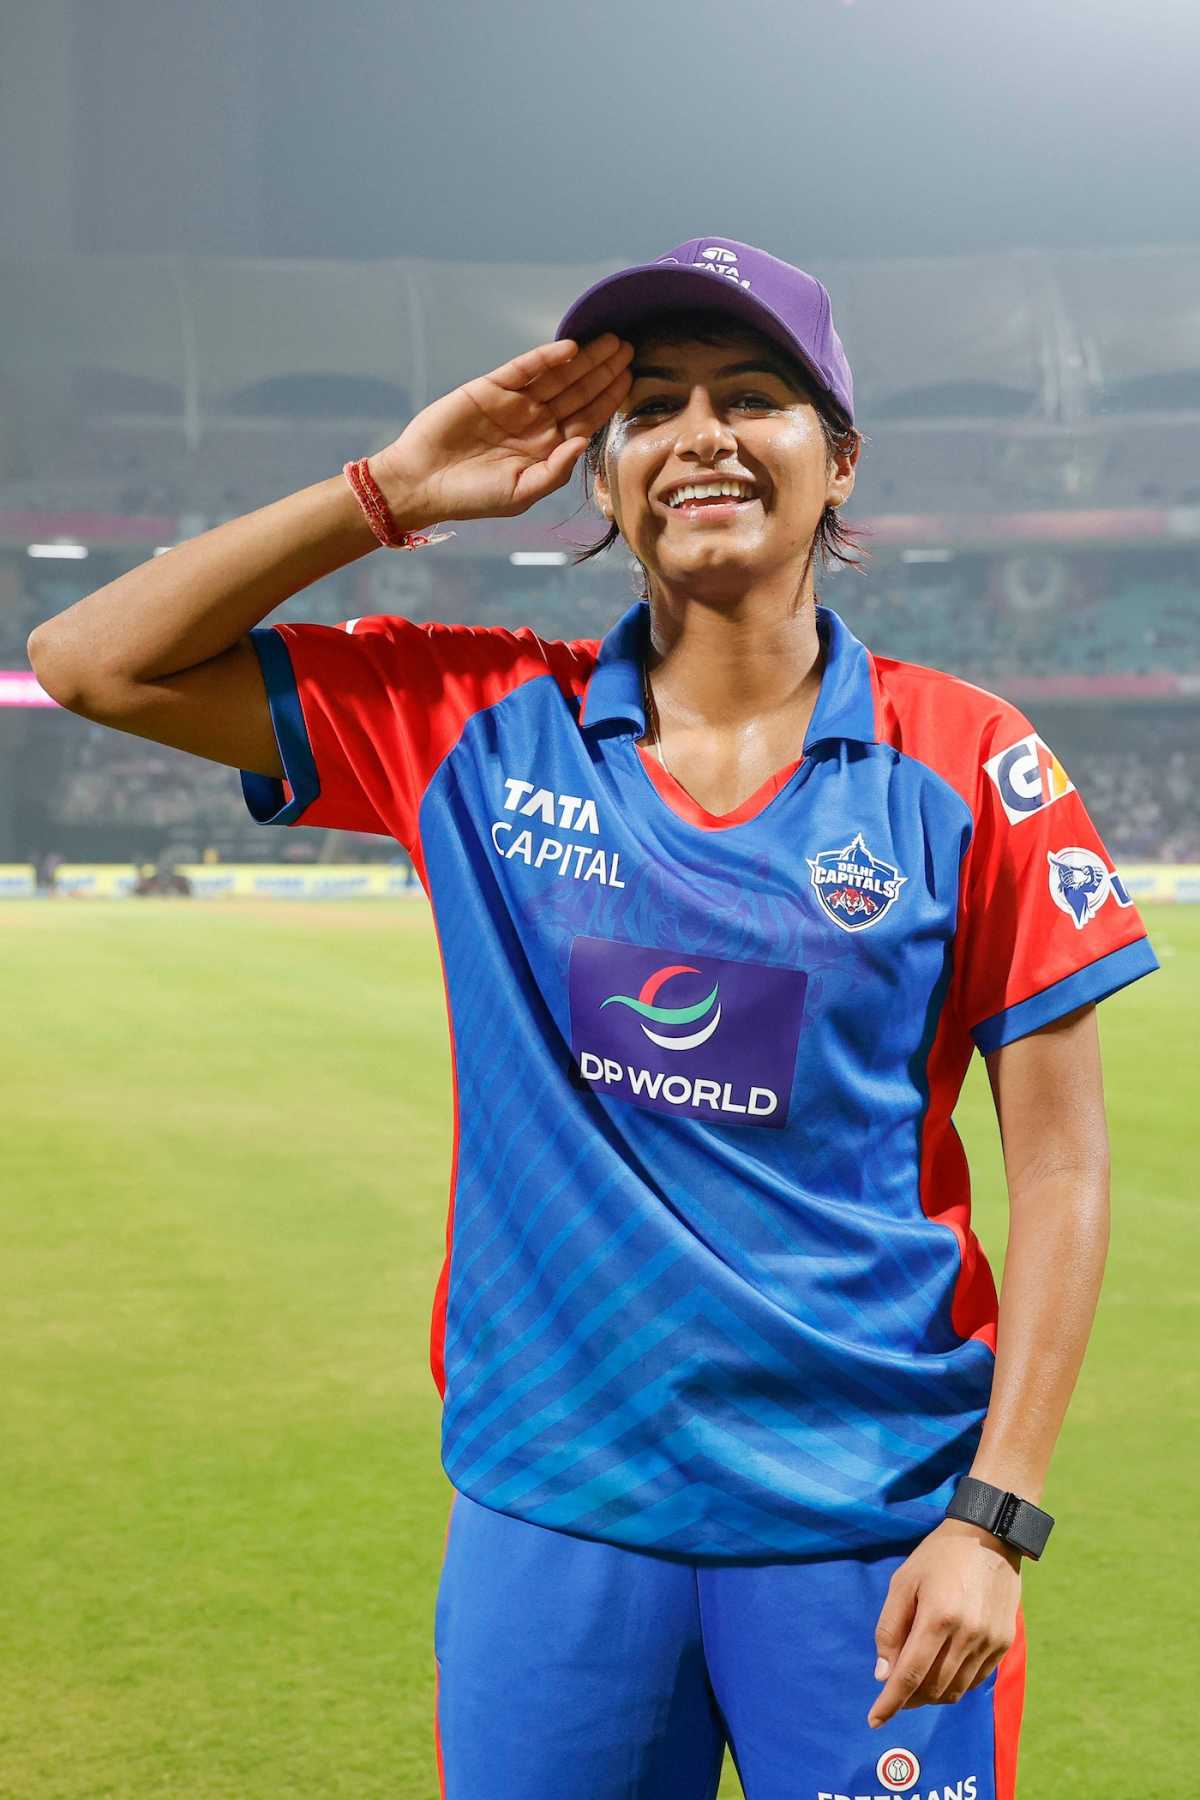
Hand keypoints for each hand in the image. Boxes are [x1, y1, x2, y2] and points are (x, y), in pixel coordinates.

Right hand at [370, 333, 633, 525]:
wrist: (423, 483)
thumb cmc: (473, 497)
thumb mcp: (521, 493)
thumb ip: (555, 471)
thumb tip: (583, 444)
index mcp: (547, 448)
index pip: (586, 419)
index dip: (608, 399)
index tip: (631, 380)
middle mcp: (535, 422)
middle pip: (578, 391)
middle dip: (604, 371)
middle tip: (629, 348)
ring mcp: (514, 403)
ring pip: (557, 376)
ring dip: (584, 359)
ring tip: (611, 342)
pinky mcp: (491, 387)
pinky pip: (525, 369)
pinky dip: (546, 358)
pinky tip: (570, 349)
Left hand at [867, 1518, 1020, 1728]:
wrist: (990, 1536)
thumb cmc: (939, 1556)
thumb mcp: (903, 1582)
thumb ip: (890, 1628)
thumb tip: (883, 1674)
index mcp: (938, 1617)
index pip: (910, 1674)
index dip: (891, 1702)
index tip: (874, 1720)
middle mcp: (967, 1635)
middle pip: (933, 1687)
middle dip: (908, 1699)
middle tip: (894, 1693)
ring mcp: (990, 1642)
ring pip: (956, 1690)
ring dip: (931, 1695)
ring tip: (916, 1684)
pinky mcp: (1004, 1643)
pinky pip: (976, 1680)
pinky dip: (955, 1685)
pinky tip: (942, 1673)